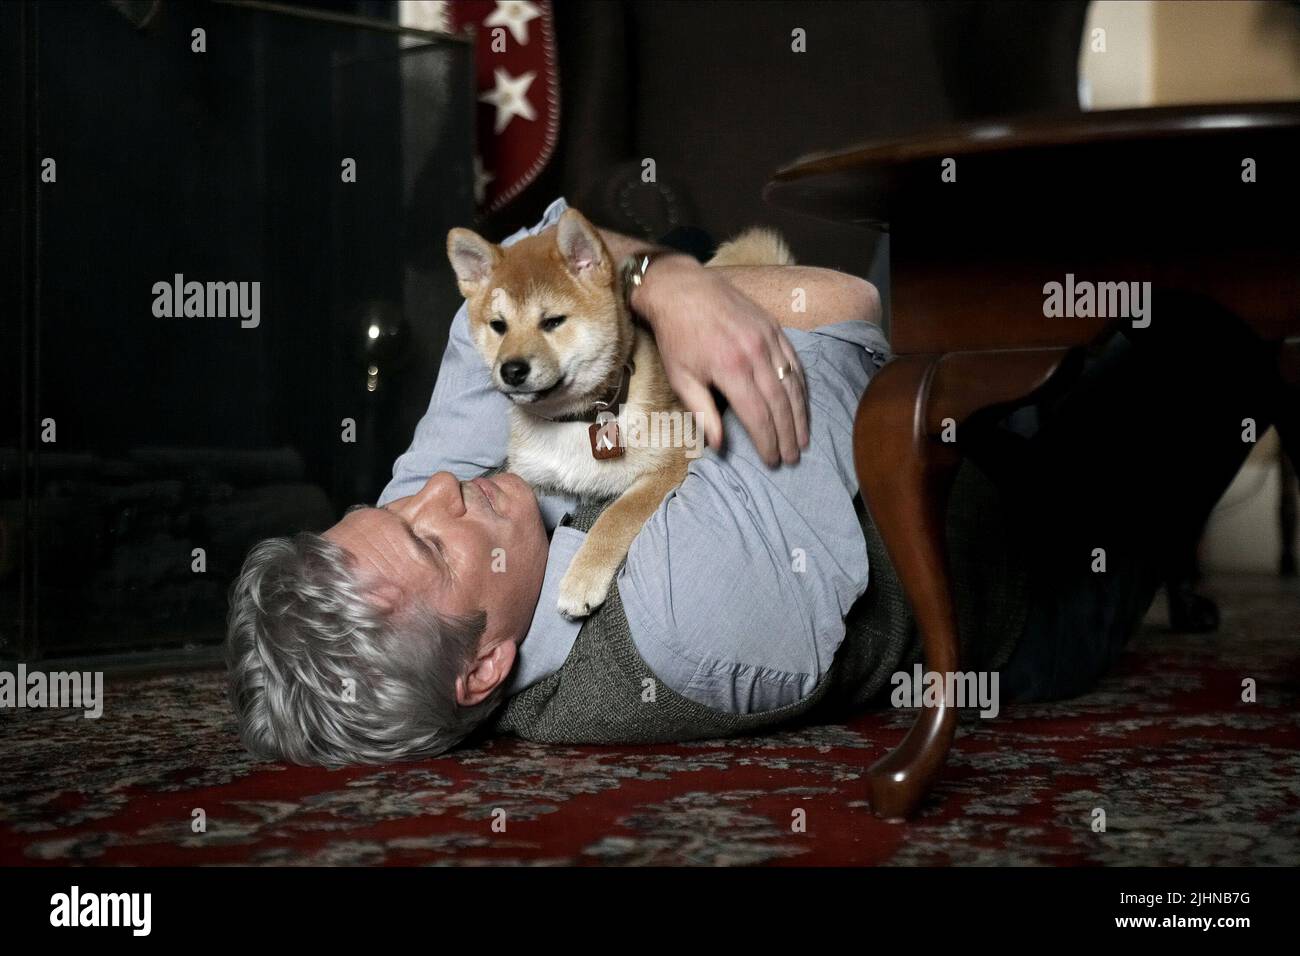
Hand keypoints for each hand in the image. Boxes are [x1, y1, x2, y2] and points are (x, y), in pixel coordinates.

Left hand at [634, 255, 808, 465]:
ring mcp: (768, 339)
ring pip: (793, 384)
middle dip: (788, 435)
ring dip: (800, 414)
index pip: (758, 416)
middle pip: (780, 404)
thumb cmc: (677, 336)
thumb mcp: (681, 378)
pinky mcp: (774, 328)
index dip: (767, 441)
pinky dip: (801, 386)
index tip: (772, 460)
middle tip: (793, 457)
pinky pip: (795, 361)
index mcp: (731, 370)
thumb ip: (703, 413)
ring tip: (803, 438)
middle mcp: (756, 354)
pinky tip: (802, 403)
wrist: (682, 289)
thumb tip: (720, 445)